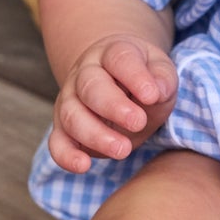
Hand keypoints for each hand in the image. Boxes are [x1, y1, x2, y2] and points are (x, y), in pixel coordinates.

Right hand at [49, 34, 178, 174]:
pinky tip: (83, 166)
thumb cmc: (144, 78)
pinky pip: (57, 141)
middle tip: (138, 122)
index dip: (135, 76)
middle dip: (113, 107)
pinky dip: (66, 155)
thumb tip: (158, 92)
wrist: (117, 83)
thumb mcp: (160, 70)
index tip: (152, 96)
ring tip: (122, 149)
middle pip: (91, 86)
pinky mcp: (63, 128)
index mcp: (112, 53)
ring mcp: (70, 99)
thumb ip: (162, 78)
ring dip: (95, 135)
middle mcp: (85, 73)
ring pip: (72, 115)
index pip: (120, 58)